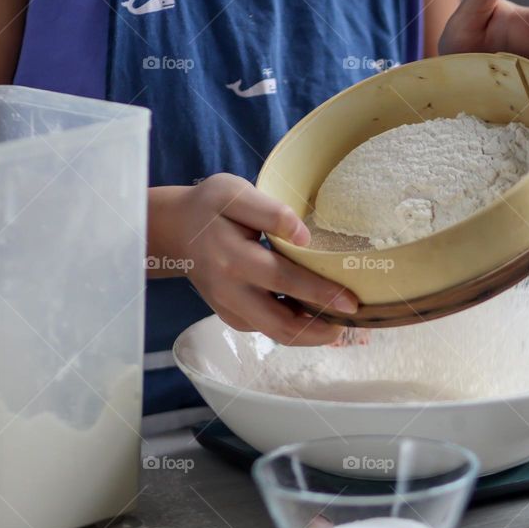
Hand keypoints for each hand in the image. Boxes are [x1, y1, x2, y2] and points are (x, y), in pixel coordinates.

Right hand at [147, 175, 356, 345]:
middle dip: (321, 328)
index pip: (283, 279)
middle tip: (353, 319)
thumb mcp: (235, 193)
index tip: (352, 300)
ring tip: (342, 320)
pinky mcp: (234, 317)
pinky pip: (270, 329)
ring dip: (312, 333)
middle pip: (281, 324)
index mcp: (233, 258)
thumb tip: (305, 237)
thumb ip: (270, 212)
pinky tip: (318, 313)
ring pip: (277, 333)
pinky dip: (297, 326)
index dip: (319, 292)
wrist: (175, 230)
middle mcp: (230, 292)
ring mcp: (231, 309)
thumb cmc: (211, 207)